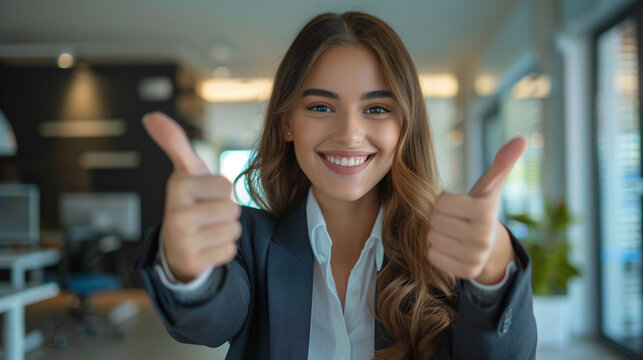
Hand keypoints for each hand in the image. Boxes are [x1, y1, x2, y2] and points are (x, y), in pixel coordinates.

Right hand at [143, 112, 241, 282]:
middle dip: (225, 212)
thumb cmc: (190, 202)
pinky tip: (205, 247)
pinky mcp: (193, 262)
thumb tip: (151, 116)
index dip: (220, 191)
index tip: (202, 196)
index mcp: (177, 187)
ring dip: (225, 231)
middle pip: (232, 209)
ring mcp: (183, 241)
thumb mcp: (185, 171)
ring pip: (233, 230)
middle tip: (206, 215)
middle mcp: (175, 214)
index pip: (226, 185)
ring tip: (206, 230)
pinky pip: (229, 251)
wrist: (177, 246)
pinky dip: (222, 250)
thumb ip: (175, 142)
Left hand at [427, 137, 527, 283]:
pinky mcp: (465, 271)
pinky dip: (436, 251)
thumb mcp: (490, 187)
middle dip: (440, 218)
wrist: (491, 247)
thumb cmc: (482, 210)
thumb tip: (522, 138)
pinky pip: (432, 256)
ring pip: (431, 238)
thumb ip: (501, 163)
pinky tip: (451, 248)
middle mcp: (482, 236)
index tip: (459, 207)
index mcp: (485, 211)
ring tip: (454, 234)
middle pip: (435, 220)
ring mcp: (475, 256)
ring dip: (437, 235)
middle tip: (455, 221)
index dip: (445, 202)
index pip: (441, 202)